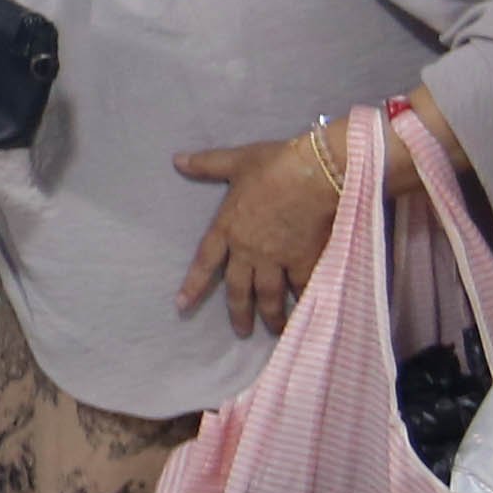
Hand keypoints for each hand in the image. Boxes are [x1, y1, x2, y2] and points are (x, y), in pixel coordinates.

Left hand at [173, 124, 348, 333]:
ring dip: (271, 316)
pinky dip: (303, 302)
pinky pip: (302, 288)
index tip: (182, 305)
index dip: (193, 285)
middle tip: (241, 331)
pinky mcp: (304, 260)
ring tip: (273, 330)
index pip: (205, 262)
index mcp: (228, 228)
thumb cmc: (273, 165)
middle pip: (240, 289)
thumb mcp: (236, 161)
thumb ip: (207, 164)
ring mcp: (277, 258)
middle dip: (239, 312)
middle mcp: (249, 249)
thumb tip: (177, 160)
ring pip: (270, 295)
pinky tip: (306, 314)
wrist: (314, 173)